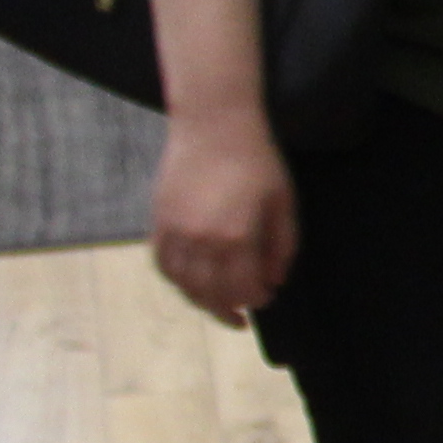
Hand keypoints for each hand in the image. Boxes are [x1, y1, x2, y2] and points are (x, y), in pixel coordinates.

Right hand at [153, 111, 297, 324]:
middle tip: (241, 316)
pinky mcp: (159, 221)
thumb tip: (274, 281)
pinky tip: (190, 283)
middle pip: (210, 293)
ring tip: (217, 305)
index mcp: (236, 237)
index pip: (243, 288)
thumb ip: (282, 247)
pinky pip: (162, 263)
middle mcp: (201, 241)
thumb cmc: (257, 161)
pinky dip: (176, 280)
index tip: (266, 298)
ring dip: (200, 300)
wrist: (214, 126)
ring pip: (183, 283)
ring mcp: (175, 232)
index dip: (256, 299)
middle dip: (228, 309)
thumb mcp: (283, 203)